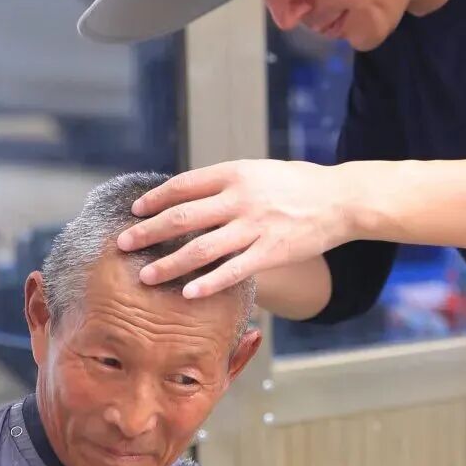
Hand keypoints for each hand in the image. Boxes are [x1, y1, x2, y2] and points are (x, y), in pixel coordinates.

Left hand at [117, 160, 358, 298]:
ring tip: (147, 276)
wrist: (341, 199)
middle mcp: (241, 198)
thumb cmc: (297, 184)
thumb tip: (188, 196)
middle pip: (183, 217)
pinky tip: (188, 293)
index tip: (136, 211)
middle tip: (124, 244)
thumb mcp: (259, 171)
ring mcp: (256, 226)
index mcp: (235, 173)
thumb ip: (226, 183)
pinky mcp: (272, 252)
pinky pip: (233, 271)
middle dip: (149, 233)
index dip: (156, 199)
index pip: (184, 185)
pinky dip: (208, 283)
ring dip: (170, 264)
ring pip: (202, 248)